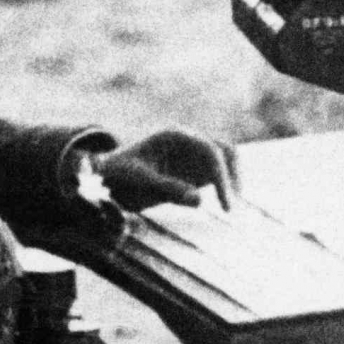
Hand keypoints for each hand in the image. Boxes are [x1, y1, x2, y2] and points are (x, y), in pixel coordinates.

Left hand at [95, 129, 238, 211]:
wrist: (111, 172)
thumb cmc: (121, 171)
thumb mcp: (139, 180)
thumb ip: (167, 187)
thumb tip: (199, 201)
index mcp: (175, 136)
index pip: (209, 150)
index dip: (221, 175)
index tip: (224, 202)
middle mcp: (188, 141)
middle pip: (224, 150)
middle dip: (232, 175)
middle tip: (230, 206)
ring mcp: (191, 154)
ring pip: (224, 159)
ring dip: (232, 179)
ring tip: (229, 207)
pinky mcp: (192, 168)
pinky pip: (216, 174)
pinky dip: (223, 187)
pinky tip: (224, 205)